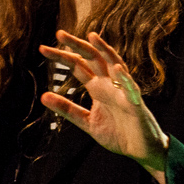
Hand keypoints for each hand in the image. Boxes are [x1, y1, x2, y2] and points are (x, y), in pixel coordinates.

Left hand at [39, 31, 168, 183]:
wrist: (140, 150)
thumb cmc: (117, 133)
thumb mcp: (87, 122)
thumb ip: (67, 109)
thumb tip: (43, 96)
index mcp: (97, 87)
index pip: (78, 66)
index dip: (62, 56)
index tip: (42, 49)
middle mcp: (109, 84)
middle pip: (93, 58)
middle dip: (77, 45)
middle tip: (60, 33)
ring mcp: (123, 92)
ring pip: (114, 65)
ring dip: (104, 50)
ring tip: (92, 36)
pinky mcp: (135, 105)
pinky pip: (131, 89)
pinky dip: (125, 79)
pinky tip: (117, 69)